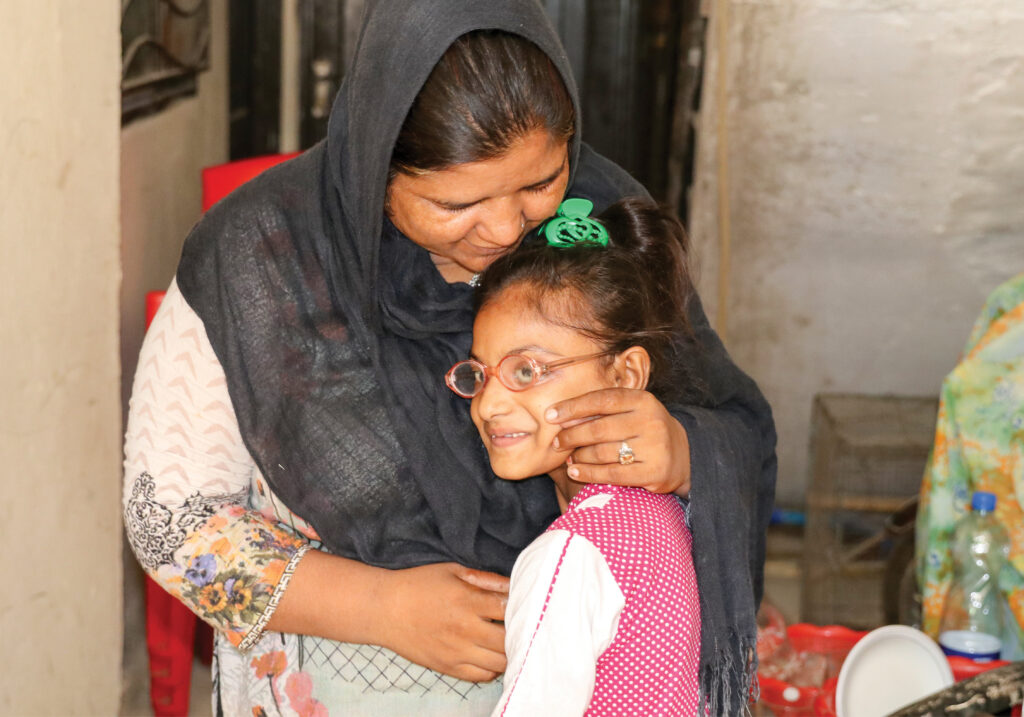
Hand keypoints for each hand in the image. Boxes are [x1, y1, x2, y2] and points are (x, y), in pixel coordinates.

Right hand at [377, 562, 508, 681]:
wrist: (385, 609)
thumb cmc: (418, 585)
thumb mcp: (452, 571)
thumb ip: (485, 579)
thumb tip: (512, 585)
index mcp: (467, 601)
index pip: (508, 607)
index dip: (520, 605)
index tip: (521, 603)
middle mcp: (465, 629)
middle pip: (509, 640)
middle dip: (519, 632)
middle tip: (519, 625)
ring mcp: (457, 651)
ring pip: (500, 663)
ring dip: (508, 652)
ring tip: (506, 641)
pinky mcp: (448, 667)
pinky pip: (481, 676)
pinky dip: (492, 668)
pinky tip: (490, 655)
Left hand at [546, 388, 690, 495]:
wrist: (683, 456)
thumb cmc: (644, 430)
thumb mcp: (631, 411)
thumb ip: (602, 410)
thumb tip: (560, 417)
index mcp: (643, 400)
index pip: (601, 399)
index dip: (573, 407)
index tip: (551, 415)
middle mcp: (651, 421)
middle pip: (598, 428)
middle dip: (572, 436)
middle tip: (557, 442)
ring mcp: (655, 447)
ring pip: (602, 452)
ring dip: (579, 456)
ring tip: (569, 457)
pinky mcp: (654, 472)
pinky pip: (612, 474)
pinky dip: (589, 473)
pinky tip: (575, 471)